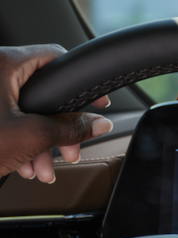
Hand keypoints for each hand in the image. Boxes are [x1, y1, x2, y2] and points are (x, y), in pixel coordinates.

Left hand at [1, 44, 111, 182]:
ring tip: (43, 167)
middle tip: (68, 149)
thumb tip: (97, 123)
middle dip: (57, 129)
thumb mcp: (32, 136)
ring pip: (23, 110)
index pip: (55, 59)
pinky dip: (19, 140)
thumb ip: (71, 128)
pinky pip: (5, 117)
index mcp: (3, 63)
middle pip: (40, 93)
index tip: (96, 103)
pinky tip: (25, 163)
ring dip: (39, 142)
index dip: (80, 84)